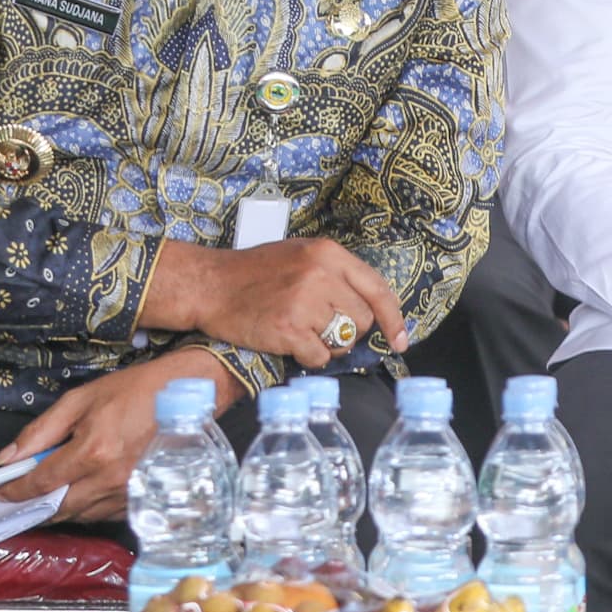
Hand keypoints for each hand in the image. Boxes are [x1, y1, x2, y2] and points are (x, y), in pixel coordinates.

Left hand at [0, 350, 239, 524]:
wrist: (189, 393)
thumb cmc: (137, 390)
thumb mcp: (81, 399)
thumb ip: (40, 431)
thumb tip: (7, 458)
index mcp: (93, 450)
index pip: (40, 483)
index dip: (15, 491)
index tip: (0, 493)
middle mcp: (111, 477)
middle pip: (58, 508)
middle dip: (34, 506)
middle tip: (21, 499)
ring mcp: (130, 490)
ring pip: (81, 515)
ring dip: (61, 508)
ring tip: (51, 494)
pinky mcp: (144, 496)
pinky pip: (106, 514)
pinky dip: (88, 508)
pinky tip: (83, 493)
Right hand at [144, 238, 409, 370]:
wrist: (210, 284)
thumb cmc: (255, 272)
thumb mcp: (301, 255)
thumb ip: (336, 275)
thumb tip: (371, 308)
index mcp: (329, 253)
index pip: (378, 289)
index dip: (394, 318)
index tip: (401, 340)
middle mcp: (322, 275)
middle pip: (362, 319)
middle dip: (349, 332)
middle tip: (322, 329)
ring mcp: (305, 302)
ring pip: (343, 341)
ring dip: (328, 346)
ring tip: (303, 334)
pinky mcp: (288, 329)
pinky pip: (319, 357)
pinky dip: (308, 358)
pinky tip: (290, 345)